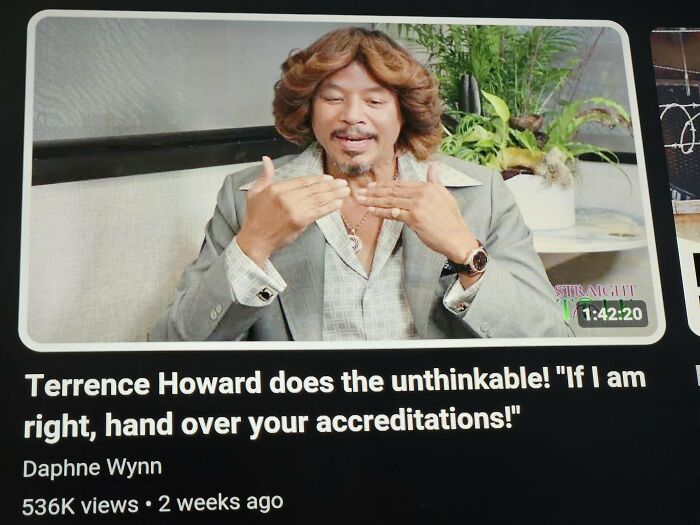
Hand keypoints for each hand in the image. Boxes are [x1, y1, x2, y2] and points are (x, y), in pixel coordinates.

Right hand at [236, 156, 349, 265]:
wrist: (255, 240)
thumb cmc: (254, 217)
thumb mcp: (254, 192)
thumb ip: (264, 176)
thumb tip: (267, 159)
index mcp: (276, 188)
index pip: (302, 181)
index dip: (317, 179)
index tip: (328, 178)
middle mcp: (286, 197)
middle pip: (313, 189)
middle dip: (330, 186)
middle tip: (342, 183)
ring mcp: (293, 209)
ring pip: (318, 199)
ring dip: (334, 194)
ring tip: (345, 191)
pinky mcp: (299, 221)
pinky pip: (318, 212)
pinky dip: (329, 207)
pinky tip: (338, 203)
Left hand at [356, 163, 478, 263]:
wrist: (457, 237)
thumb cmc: (451, 220)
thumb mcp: (445, 195)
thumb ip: (435, 181)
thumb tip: (433, 166)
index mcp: (428, 186)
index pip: (400, 184)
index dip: (384, 185)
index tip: (372, 186)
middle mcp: (422, 193)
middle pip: (392, 191)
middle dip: (374, 191)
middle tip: (359, 191)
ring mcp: (417, 205)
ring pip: (390, 201)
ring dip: (372, 200)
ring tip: (360, 200)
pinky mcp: (414, 218)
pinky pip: (393, 214)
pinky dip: (380, 212)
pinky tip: (370, 211)